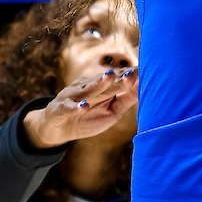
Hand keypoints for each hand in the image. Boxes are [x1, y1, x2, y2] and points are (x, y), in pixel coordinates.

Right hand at [22, 69, 137, 149]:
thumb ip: (125, 99)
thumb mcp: (110, 111)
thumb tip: (143, 87)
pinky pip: (68, 107)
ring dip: (99, 83)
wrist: (57, 128)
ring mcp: (72, 96)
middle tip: (132, 72)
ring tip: (110, 76)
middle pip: (104, 83)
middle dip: (118, 78)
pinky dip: (75, 107)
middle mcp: (87, 87)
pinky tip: (83, 106)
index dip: (128, 77)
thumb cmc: (88, 118)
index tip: (143, 72)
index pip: (116, 80)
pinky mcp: (59, 109)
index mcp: (100, 87)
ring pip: (87, 89)